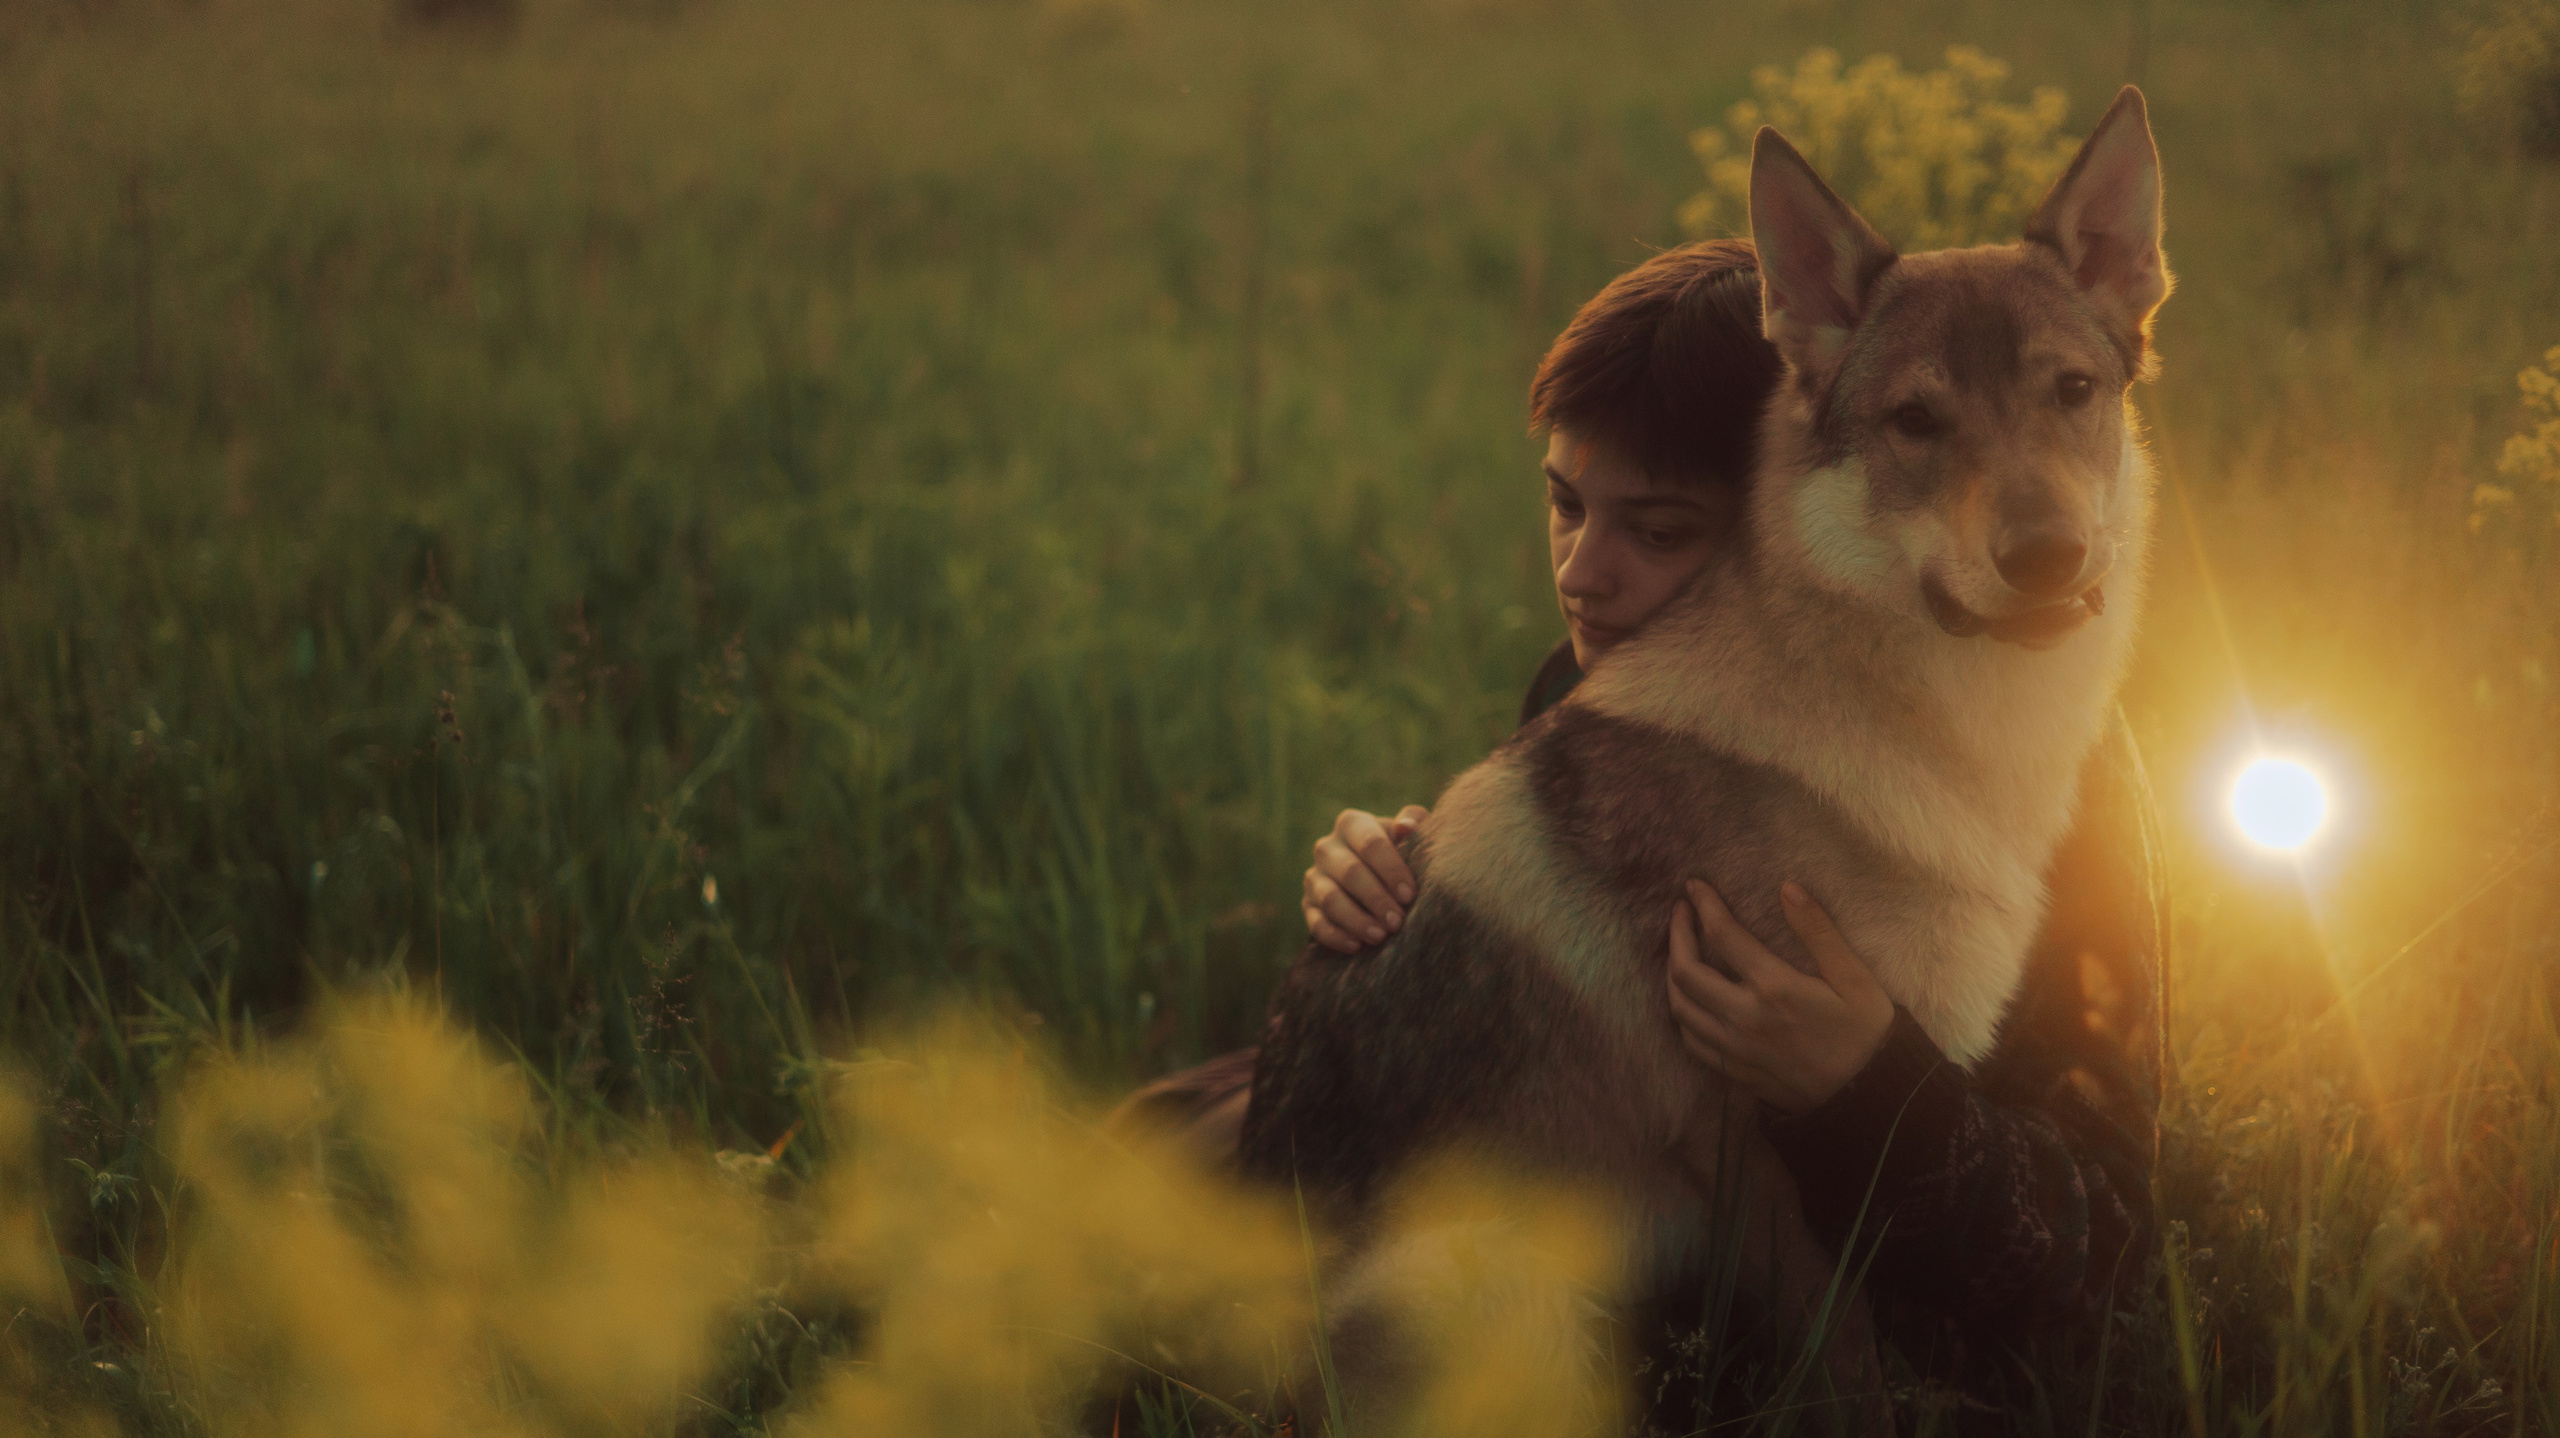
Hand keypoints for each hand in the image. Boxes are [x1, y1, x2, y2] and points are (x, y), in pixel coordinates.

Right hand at [1302, 806, 1428, 952]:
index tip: (1410, 895)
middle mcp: (1327, 847)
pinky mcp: (1307, 905)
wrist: (1375, 877)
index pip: (1371, 843)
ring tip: (1380, 937)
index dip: (1392, 870)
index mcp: (1352, 824)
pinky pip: (1316, 923)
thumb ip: (1414, 823)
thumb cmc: (1398, 853)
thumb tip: (1406, 827)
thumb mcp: (1407, 836)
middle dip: (1376, 899)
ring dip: (1356, 920)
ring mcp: (1314, 877)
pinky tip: (1357, 946)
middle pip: (1350, 872)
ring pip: (1330, 899)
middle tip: (1398, 922)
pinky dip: (1336, 936)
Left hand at [1665, 879, 1894, 1114]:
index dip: (1703, 905)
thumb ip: (1819, 931)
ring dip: (1672, 974)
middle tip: (1681, 913)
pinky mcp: (1734, 1073)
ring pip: (1680, 1007)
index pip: (1721, 935)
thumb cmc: (1867, 1034)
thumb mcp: (1855, 978)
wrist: (1870, 1099)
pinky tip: (1691, 1001)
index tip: (1694, 885)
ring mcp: (1735, 1049)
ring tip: (1679, 951)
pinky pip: (1691, 1041)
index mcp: (1774, 988)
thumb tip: (1787, 888)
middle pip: (1685, 971)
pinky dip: (1682, 1015)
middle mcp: (1744, 1018)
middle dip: (1676, 935)